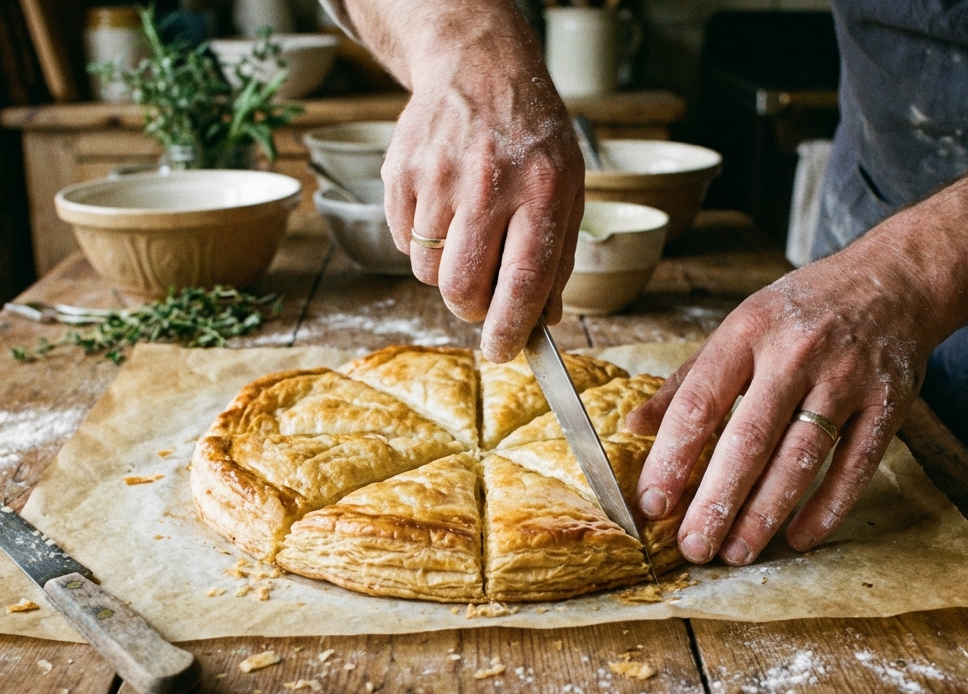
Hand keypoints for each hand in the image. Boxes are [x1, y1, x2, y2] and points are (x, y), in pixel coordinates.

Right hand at [382, 43, 583, 361]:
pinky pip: (400, 241)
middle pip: (461, 286)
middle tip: (479, 300)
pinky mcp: (399, 172)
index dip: (508, 329)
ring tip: (465, 235)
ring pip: (426, 270)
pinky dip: (419, 242)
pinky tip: (442, 209)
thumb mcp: (567, 188)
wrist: (478, 68)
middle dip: (469, 309)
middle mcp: (487, 183)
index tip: (502, 352)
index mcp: (541, 190)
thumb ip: (557, 257)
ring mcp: (437, 176)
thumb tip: (543, 320)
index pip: (521, 281)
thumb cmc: (531, 137)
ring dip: (444, 272)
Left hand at [625, 249, 941, 564]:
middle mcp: (795, 354)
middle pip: (749, 440)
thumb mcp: (738, 329)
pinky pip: (855, 465)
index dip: (672, 458)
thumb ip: (686, 381)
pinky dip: (827, 507)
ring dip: (766, 513)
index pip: (699, 403)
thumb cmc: (799, 311)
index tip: (653, 504)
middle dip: (717, 501)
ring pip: (800, 458)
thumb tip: (633, 427)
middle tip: (694, 547)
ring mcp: (846, 378)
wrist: (892, 279)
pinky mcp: (889, 402)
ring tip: (737, 552)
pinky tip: (799, 538)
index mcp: (747, 333)